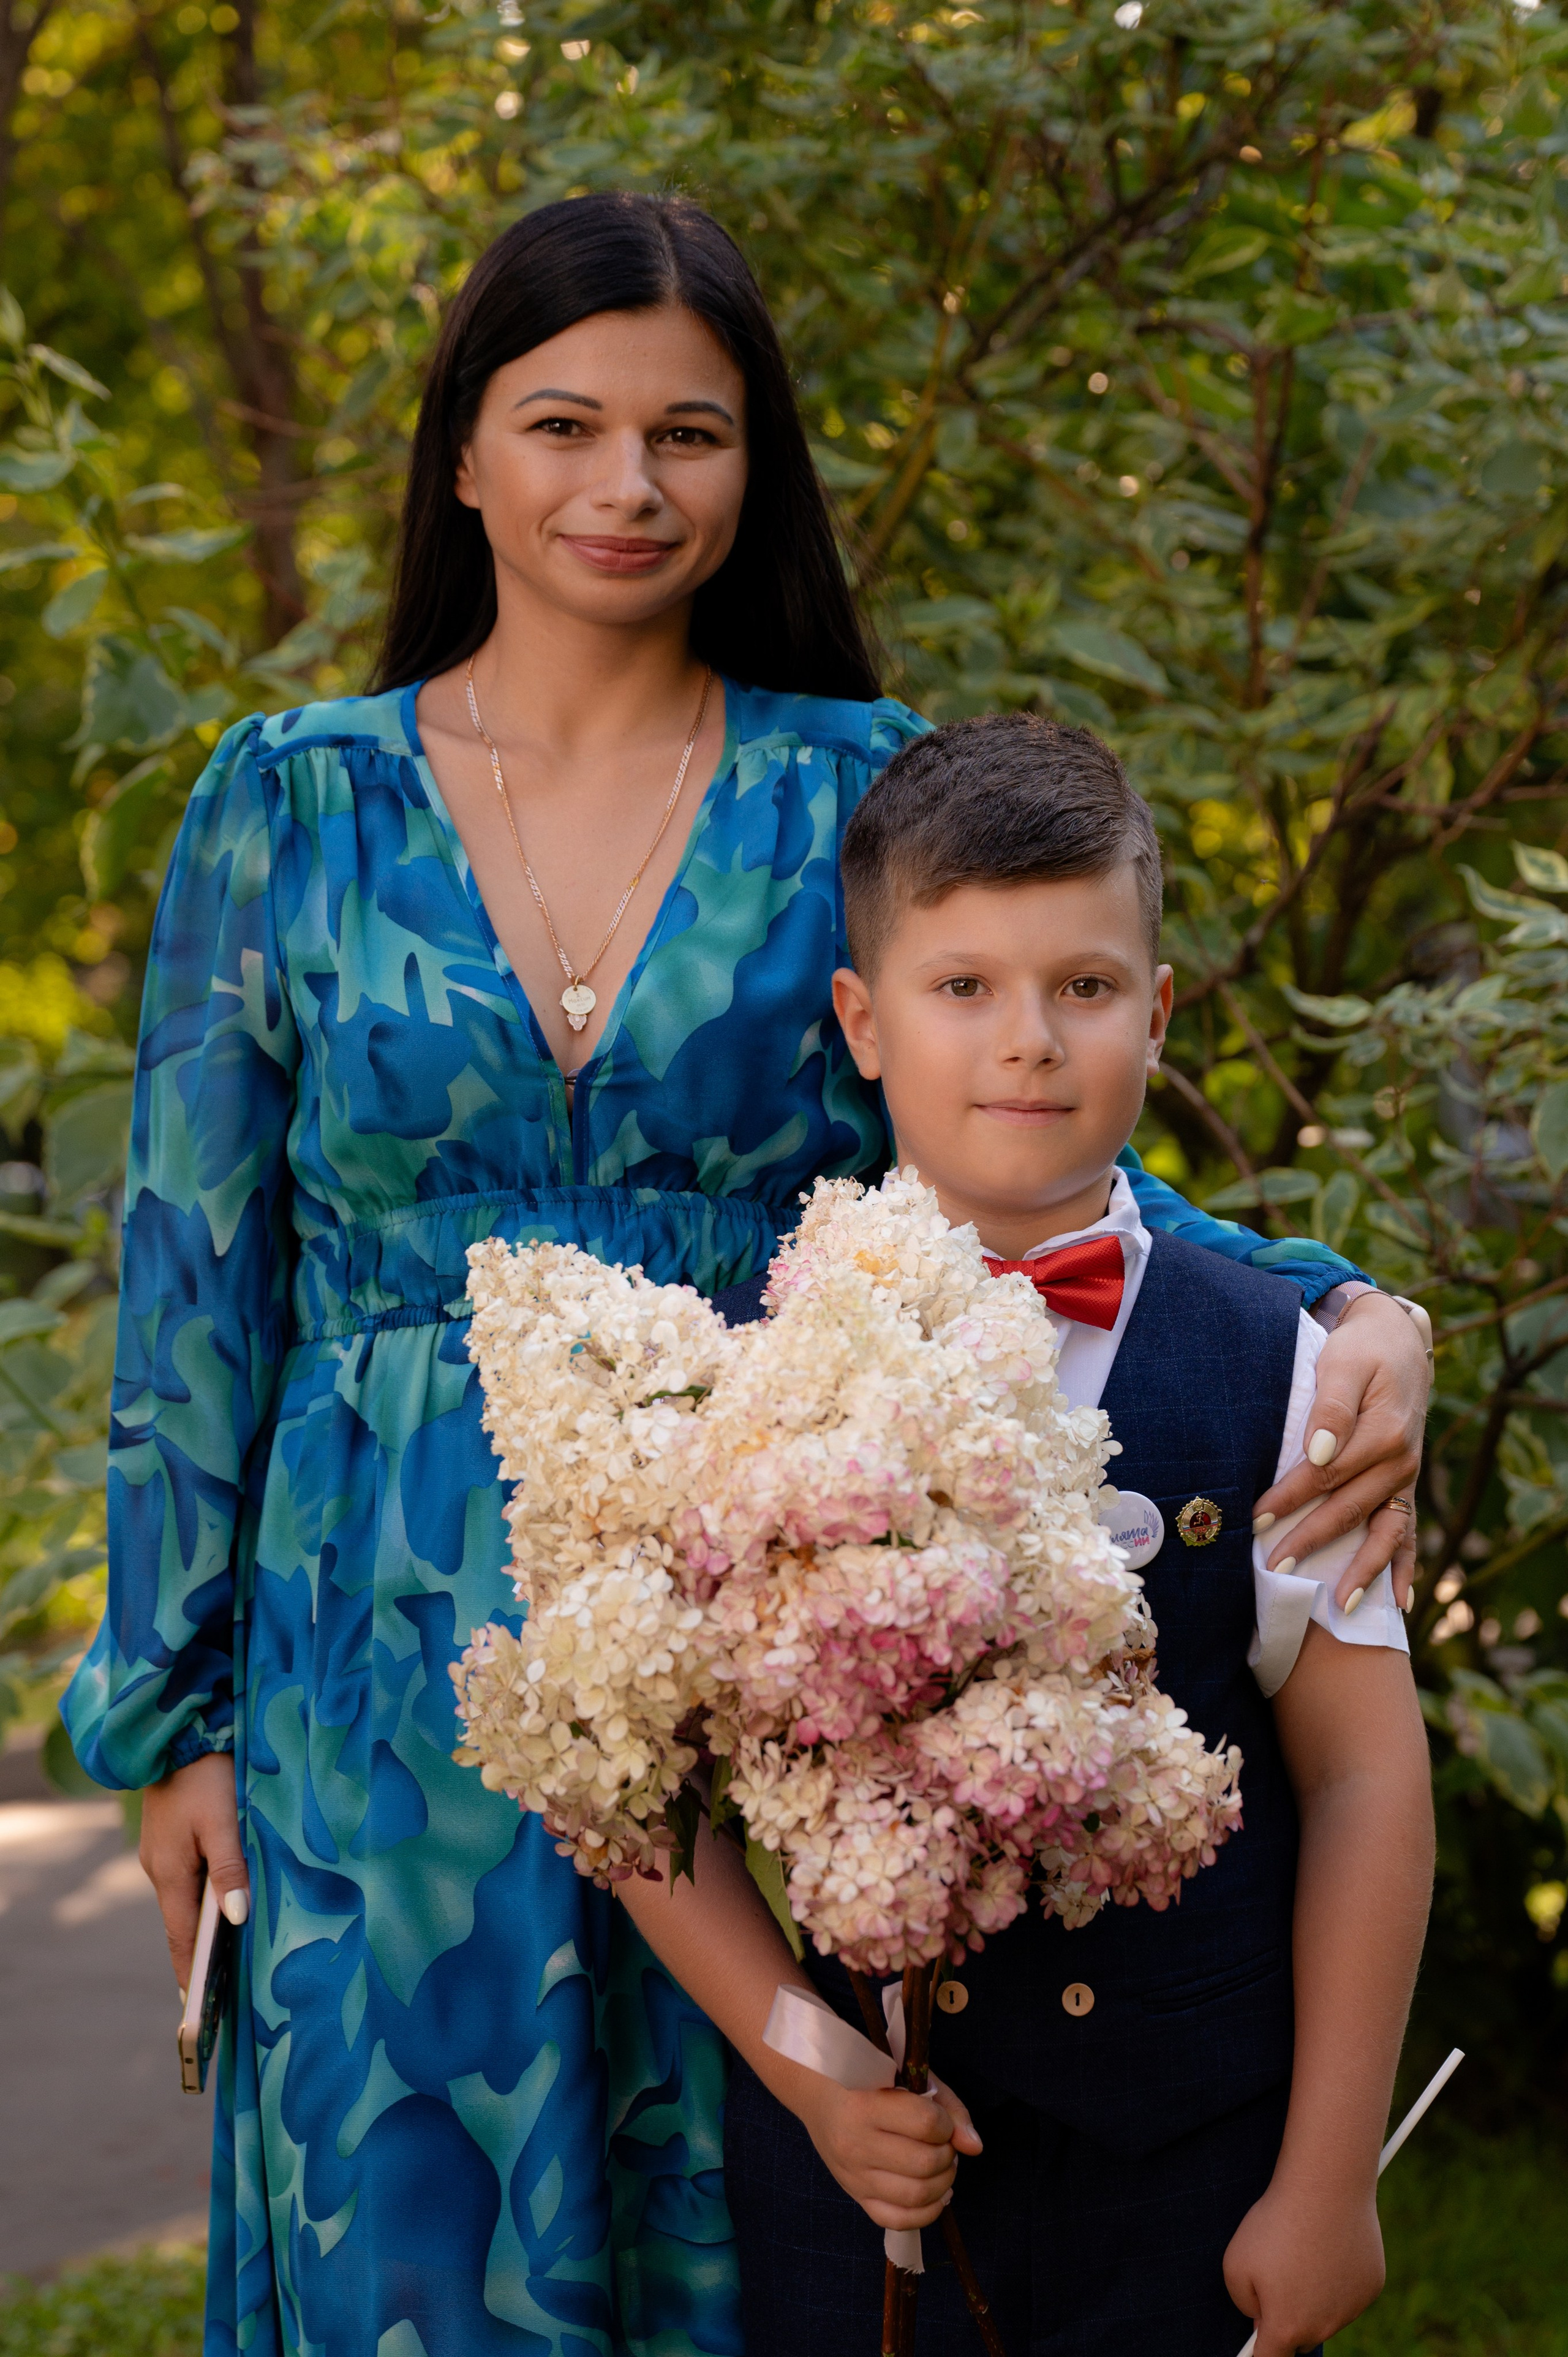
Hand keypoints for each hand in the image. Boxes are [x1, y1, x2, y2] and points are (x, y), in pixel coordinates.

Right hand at [139, 1750, 250, 1993]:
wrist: (180, 1731)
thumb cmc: (206, 1775)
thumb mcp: (222, 1822)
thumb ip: (230, 1870)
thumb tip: (236, 1919)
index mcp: (169, 1874)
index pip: (181, 1938)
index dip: (192, 1972)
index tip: (201, 2008)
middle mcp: (161, 1869)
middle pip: (182, 1923)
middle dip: (202, 1955)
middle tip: (224, 1990)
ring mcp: (165, 1852)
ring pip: (188, 1899)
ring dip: (208, 1924)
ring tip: (233, 1954)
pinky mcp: (174, 1836)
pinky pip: (191, 1876)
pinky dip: (208, 1895)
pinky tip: (229, 1901)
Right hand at [796, 2072, 981, 2229]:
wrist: (818, 2094)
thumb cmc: (868, 2079)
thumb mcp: (907, 2077)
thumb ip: (946, 2106)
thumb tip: (975, 2146)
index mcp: (863, 2106)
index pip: (925, 2123)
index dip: (946, 2123)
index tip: (941, 2119)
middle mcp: (855, 2145)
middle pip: (925, 2163)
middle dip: (948, 2154)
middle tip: (945, 2143)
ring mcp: (853, 2177)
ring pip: (916, 2195)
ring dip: (943, 2181)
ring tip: (941, 2164)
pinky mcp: (856, 2197)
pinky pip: (898, 2220)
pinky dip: (926, 2212)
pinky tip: (935, 2193)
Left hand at [1224, 2174, 1384, 2355]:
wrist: (1326, 2188)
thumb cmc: (1276, 2223)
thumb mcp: (1235, 2263)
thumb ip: (1243, 2302)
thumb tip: (1260, 2316)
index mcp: (1287, 2327)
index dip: (1258, 2355)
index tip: (1255, 2350)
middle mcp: (1323, 2327)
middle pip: (1300, 2336)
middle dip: (1287, 2316)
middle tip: (1277, 2273)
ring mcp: (1352, 2309)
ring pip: (1326, 2313)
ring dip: (1314, 2294)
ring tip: (1304, 2248)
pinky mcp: (1372, 2286)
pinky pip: (1348, 2291)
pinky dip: (1339, 2276)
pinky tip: (1331, 2244)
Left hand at [1253, 1292, 1427, 1608]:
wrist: (1397, 1342)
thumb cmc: (1361, 1352)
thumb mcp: (1344, 1365)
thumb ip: (1332, 1408)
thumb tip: (1316, 1453)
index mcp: (1384, 1433)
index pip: (1325, 1475)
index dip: (1289, 1498)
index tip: (1255, 1519)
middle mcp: (1401, 1462)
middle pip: (1349, 1509)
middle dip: (1312, 1541)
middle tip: (1275, 1569)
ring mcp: (1407, 1478)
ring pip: (1385, 1533)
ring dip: (1362, 1571)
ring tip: (1339, 1606)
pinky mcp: (1406, 1486)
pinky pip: (1409, 1533)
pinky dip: (1402, 1567)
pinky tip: (1397, 1601)